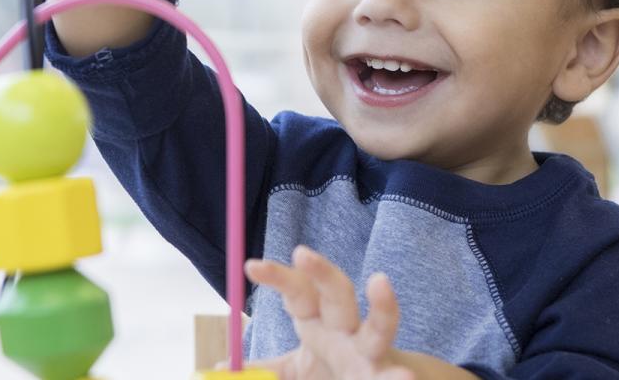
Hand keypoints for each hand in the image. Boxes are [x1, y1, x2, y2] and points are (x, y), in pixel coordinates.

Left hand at [244, 245, 413, 379]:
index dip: (277, 276)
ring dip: (382, 306)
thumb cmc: (334, 374)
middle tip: (301, 252)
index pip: (298, 290)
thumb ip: (266, 368)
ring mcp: (372, 353)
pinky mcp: (389, 376)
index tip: (250, 266)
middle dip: (322, 271)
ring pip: (379, 326)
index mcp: (319, 322)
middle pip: (338, 291)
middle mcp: (347, 330)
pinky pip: (392, 374)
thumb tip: (221, 366)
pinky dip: (396, 378)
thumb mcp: (297, 370)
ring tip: (379, 281)